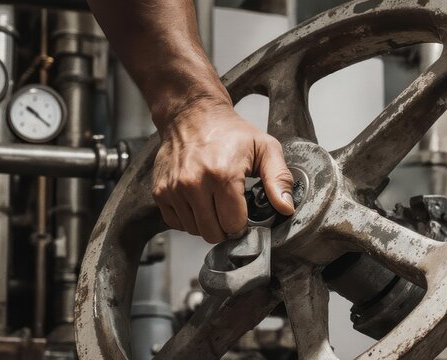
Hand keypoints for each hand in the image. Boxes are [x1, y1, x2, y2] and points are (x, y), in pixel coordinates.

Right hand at [152, 100, 294, 242]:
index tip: (244, 208)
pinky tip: (197, 198)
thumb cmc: (231, 133)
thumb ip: (279, 179)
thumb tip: (286, 208)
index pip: (234, 225)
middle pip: (213, 233)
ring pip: (194, 230)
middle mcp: (194, 184)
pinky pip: (176, 223)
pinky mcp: (160, 192)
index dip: (243, 221)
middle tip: (229, 205)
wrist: (192, 115)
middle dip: (224, 225)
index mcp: (223, 175)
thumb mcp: (265, 148)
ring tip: (212, 198)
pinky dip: (188, 217)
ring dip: (206, 221)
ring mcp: (174, 189)